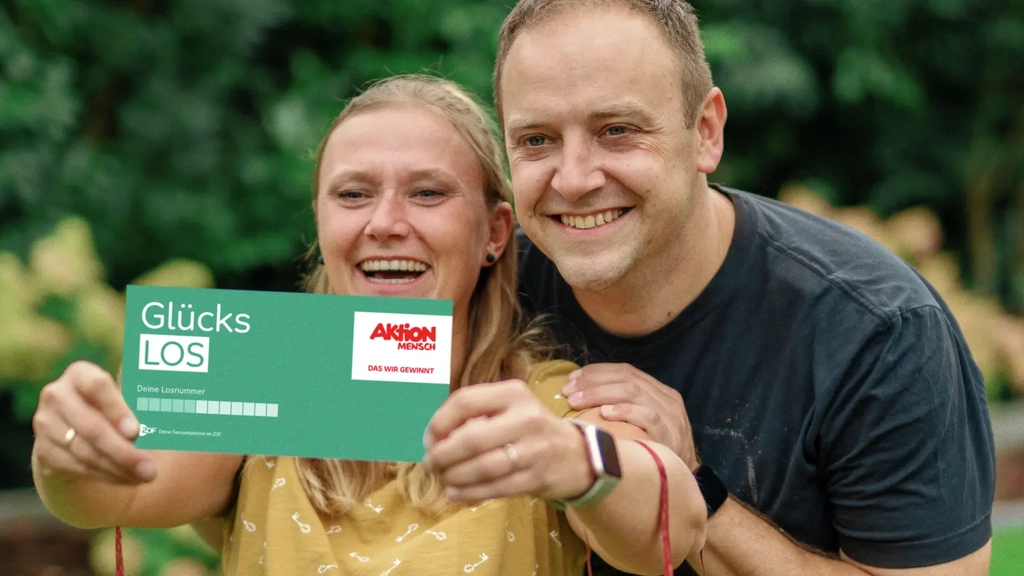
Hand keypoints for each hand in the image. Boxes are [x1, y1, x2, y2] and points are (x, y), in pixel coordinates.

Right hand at [32, 361, 155, 483]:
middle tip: (151, 469)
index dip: (117, 409)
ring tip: (146, 475)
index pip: (97, 386)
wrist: (77, 432)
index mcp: (80, 374)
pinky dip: (106, 475)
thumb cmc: (115, 408)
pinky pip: (77, 467)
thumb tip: (181, 384)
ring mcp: (45, 424)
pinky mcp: (43, 451)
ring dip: (119, 468)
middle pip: (92, 427)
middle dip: (124, 451)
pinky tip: (128, 479)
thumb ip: (144, 393)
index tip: (137, 431)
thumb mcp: (128, 396)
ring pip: (85, 451)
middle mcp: (56, 395)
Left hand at [423, 380, 593, 502]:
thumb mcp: (510, 407)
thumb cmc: (530, 428)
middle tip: (432, 463)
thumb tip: (432, 436)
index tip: (430, 438)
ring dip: (454, 477)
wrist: (576, 454)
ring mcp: (534, 449)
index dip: (439, 422)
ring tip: (444, 479)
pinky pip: (494, 488)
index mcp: (513, 393)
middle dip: (443, 455)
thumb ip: (476, 414)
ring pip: (481, 468)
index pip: (465, 401)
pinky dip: (469, 493)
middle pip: (471, 438)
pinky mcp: (536, 477)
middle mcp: (526, 417)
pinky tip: (456, 492)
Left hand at [562, 363, 698, 470]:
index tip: (572, 379)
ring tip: (577, 402)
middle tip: (568, 392)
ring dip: (600, 394)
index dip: (596, 372)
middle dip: (592, 382)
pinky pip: (648, 416)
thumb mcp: (641, 422)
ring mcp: (670, 416)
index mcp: (659, 391)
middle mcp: (667, 399)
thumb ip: (622, 405)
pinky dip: (625, 411)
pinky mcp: (670, 435)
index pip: (626, 371)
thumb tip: (580, 395)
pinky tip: (605, 413)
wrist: (683, 479)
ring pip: (633, 392)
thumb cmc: (653, 450)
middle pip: (626, 378)